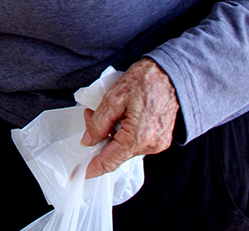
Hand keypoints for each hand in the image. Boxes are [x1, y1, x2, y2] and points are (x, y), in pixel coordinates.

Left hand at [81, 58, 178, 177]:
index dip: (92, 167)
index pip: (110, 161)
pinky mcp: (160, 139)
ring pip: (124, 147)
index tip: (77, 174)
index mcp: (139, 137)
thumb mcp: (113, 98)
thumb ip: (98, 122)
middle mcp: (151, 145)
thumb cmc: (144, 81)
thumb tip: (88, 141)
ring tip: (108, 110)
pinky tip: (120, 116)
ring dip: (111, 133)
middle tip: (90, 114)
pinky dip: (122, 132)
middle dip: (98, 138)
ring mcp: (157, 144)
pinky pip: (134, 142)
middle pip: (115, 153)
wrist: (171, 74)